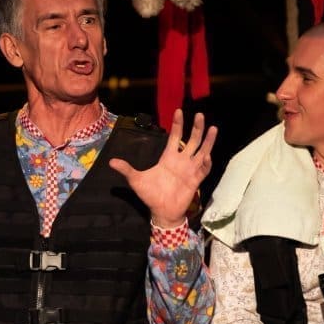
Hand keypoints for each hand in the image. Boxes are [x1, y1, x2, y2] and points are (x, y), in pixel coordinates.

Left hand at [108, 109, 217, 227]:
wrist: (161, 211)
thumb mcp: (136, 180)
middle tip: (200, 114)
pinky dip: (206, 163)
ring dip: (208, 141)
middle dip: (196, 128)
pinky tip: (206, 156)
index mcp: (169, 157)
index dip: (177, 124)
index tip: (178, 111)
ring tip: (213, 128)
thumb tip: (110, 162)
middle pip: (192, 140)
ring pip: (202, 151)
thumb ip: (126, 169)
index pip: (175, 137)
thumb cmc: (150, 195)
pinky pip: (204, 170)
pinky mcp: (195, 180)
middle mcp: (182, 161)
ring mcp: (190, 170)